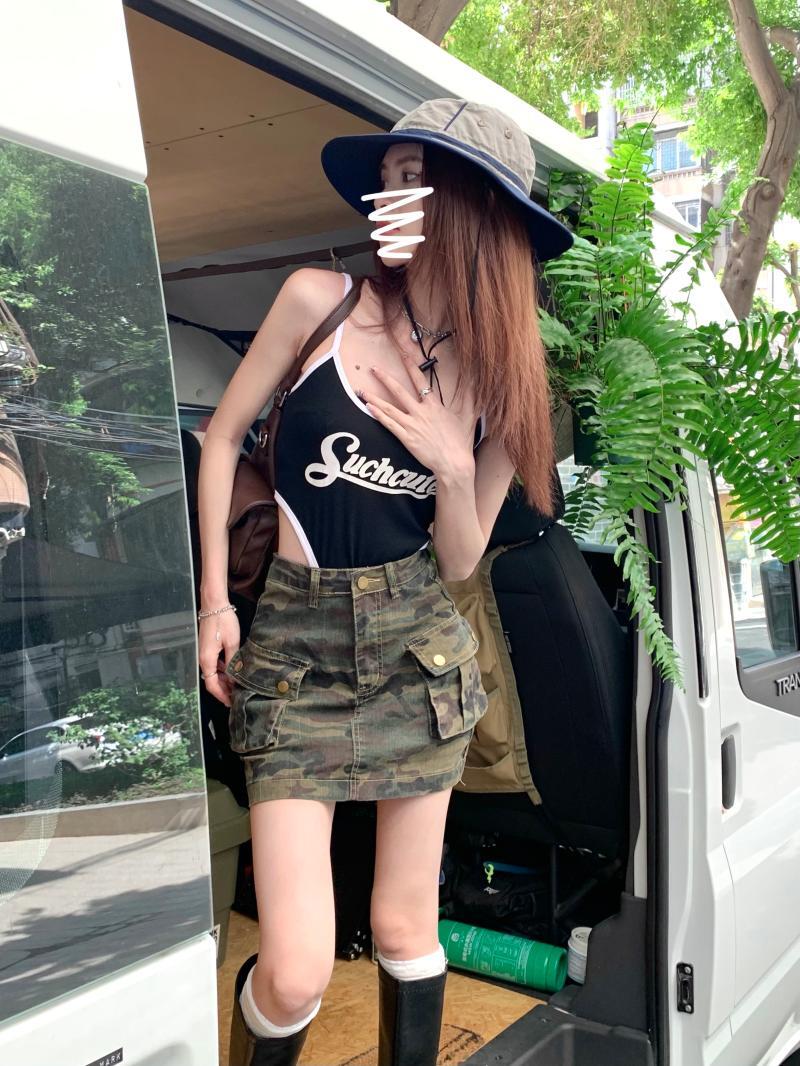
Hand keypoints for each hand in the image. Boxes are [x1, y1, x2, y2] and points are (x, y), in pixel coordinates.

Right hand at [199, 610, 239, 706]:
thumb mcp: (232, 642)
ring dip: (224, 681)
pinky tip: (233, 672)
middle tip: (237, 697)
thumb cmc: (222, 621)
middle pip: (212, 681)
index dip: (222, 695)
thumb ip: (233, 661)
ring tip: (237, 687)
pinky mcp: (208, 648)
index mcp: (206, 660)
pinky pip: (214, 664)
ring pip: (213, 673)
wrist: (214, 604)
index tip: (231, 703)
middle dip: (224, 690)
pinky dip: (223, 671)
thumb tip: (236, 678)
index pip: (212, 685)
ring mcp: (204, 653)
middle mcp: (203, 659)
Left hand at [359, 353, 476, 476]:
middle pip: (398, 391)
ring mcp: (411, 425)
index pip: (420, 381)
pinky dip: (378, 415)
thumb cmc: (461, 442)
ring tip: (362, 390)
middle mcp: (420, 412)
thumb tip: (474, 382)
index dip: (410, 367)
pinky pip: (389, 424)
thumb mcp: (468, 416)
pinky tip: (369, 407)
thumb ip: (469, 397)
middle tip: (373, 369)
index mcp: (434, 406)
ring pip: (389, 408)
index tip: (403, 355)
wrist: (454, 463)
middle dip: (384, 378)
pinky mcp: (406, 439)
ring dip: (374, 398)